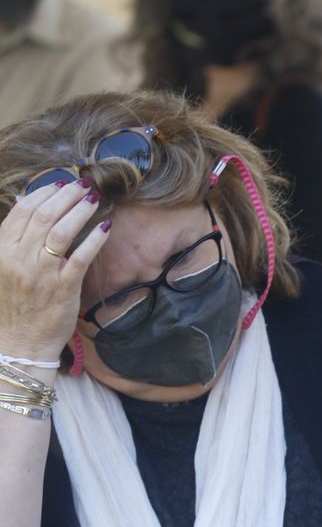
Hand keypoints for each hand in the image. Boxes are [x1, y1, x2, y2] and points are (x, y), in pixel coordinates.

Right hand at [0, 181, 110, 358]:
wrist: (19, 343)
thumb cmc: (14, 304)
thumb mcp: (3, 266)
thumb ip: (13, 236)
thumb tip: (22, 202)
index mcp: (1, 249)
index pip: (24, 211)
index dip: (45, 192)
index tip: (61, 183)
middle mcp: (18, 257)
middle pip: (45, 215)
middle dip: (66, 195)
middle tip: (83, 183)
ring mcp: (41, 273)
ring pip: (62, 231)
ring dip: (80, 210)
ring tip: (95, 197)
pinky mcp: (63, 288)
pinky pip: (81, 257)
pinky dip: (94, 238)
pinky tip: (106, 226)